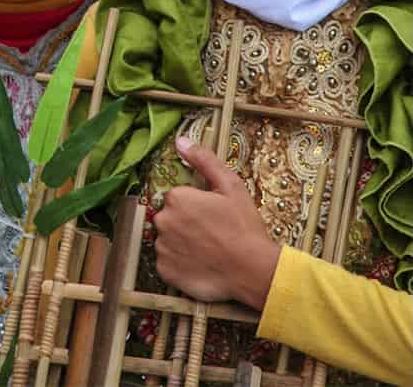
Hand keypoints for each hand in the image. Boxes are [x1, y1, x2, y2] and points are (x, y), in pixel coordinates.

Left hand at [152, 137, 281, 308]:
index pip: (178, 196)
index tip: (214, 212)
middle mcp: (163, 222)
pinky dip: (181, 261)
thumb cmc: (243, 225)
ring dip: (182, 241)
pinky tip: (201, 261)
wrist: (250, 269)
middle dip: (187, 221)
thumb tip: (181, 141)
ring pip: (169, 238)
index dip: (197, 203)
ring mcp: (162, 248)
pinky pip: (168, 261)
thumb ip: (203, 160)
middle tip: (212, 230)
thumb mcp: (231, 186)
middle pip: (170, 216)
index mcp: (177, 198)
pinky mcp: (164, 271)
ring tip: (208, 248)